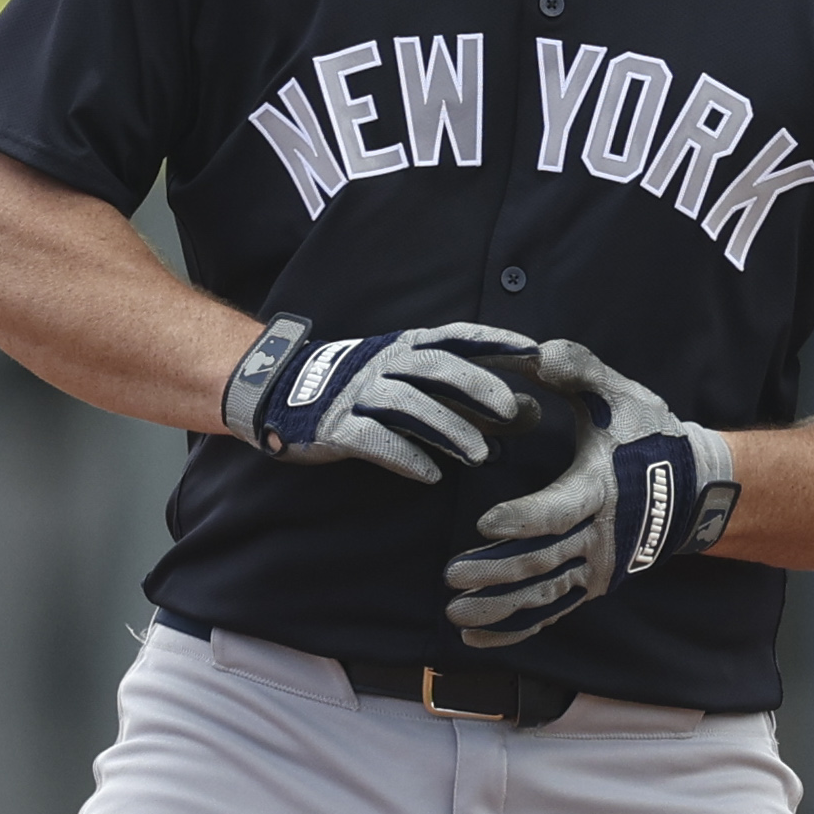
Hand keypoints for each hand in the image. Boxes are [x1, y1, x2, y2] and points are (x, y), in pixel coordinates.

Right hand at [225, 318, 543, 479]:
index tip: (533, 351)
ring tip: (481, 456)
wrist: (279, 392)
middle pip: (436, 367)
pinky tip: (431, 477)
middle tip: (512, 410)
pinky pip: (375, 440)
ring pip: (410, 406)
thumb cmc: (361, 390)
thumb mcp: (412, 381)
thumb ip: (465, 397)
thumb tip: (530, 413)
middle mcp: (384, 363)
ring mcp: (358, 394)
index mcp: (405, 346)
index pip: (457, 336)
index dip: (495, 341)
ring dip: (449, 429)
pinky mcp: (336, 426)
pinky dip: (405, 456)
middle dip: (476, 385)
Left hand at [444, 338, 738, 646]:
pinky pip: (551, 612)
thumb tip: (536, 353)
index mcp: (601, 489)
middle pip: (542, 561)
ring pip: (543, 595)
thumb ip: (577, 370)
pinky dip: (515, 628)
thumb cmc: (648, 435)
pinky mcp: (593, 584)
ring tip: (455, 613)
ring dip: (498, 607)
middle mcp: (600, 536)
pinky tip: (476, 638)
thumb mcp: (618, 394)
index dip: (522, 519)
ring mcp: (598, 566)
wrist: (693, 487)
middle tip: (451, 575)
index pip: (558, 511)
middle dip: (495, 571)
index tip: (484, 522)